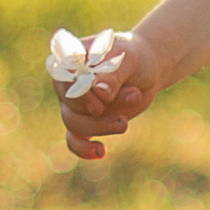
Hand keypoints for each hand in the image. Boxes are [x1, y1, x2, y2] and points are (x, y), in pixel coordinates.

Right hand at [57, 27, 161, 161]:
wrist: (145, 70)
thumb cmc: (132, 58)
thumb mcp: (127, 59)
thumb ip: (113, 74)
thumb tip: (100, 92)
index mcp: (69, 61)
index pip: (63, 78)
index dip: (81, 93)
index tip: (103, 99)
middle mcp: (66, 84)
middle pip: (71, 104)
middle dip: (101, 109)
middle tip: (133, 96)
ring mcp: (75, 105)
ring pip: (76, 124)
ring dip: (103, 125)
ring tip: (126, 120)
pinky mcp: (87, 122)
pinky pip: (75, 140)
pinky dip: (84, 149)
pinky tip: (100, 152)